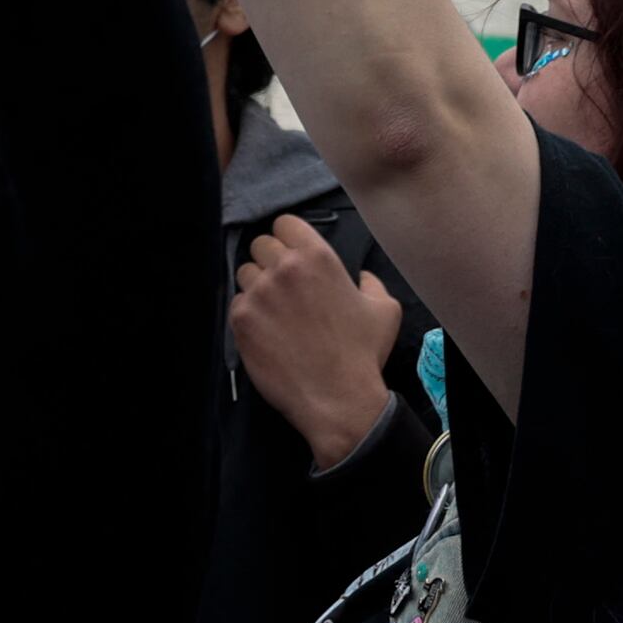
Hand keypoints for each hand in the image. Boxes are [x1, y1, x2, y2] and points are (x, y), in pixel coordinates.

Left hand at [231, 213, 405, 464]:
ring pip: (245, 272)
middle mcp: (284, 268)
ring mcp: (259, 293)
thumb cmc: (362, 354)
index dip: (288, 238)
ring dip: (257, 286)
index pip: (285, 224)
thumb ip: (371, 282)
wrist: (337, 399)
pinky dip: (248, 314)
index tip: (292, 255)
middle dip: (271, 262)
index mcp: (317, 257)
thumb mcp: (385, 310)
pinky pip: (237, 303)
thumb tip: (360, 276)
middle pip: (261, 245)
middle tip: (284, 287)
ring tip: (273, 311)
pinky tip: (266, 332)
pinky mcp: (241, 319)